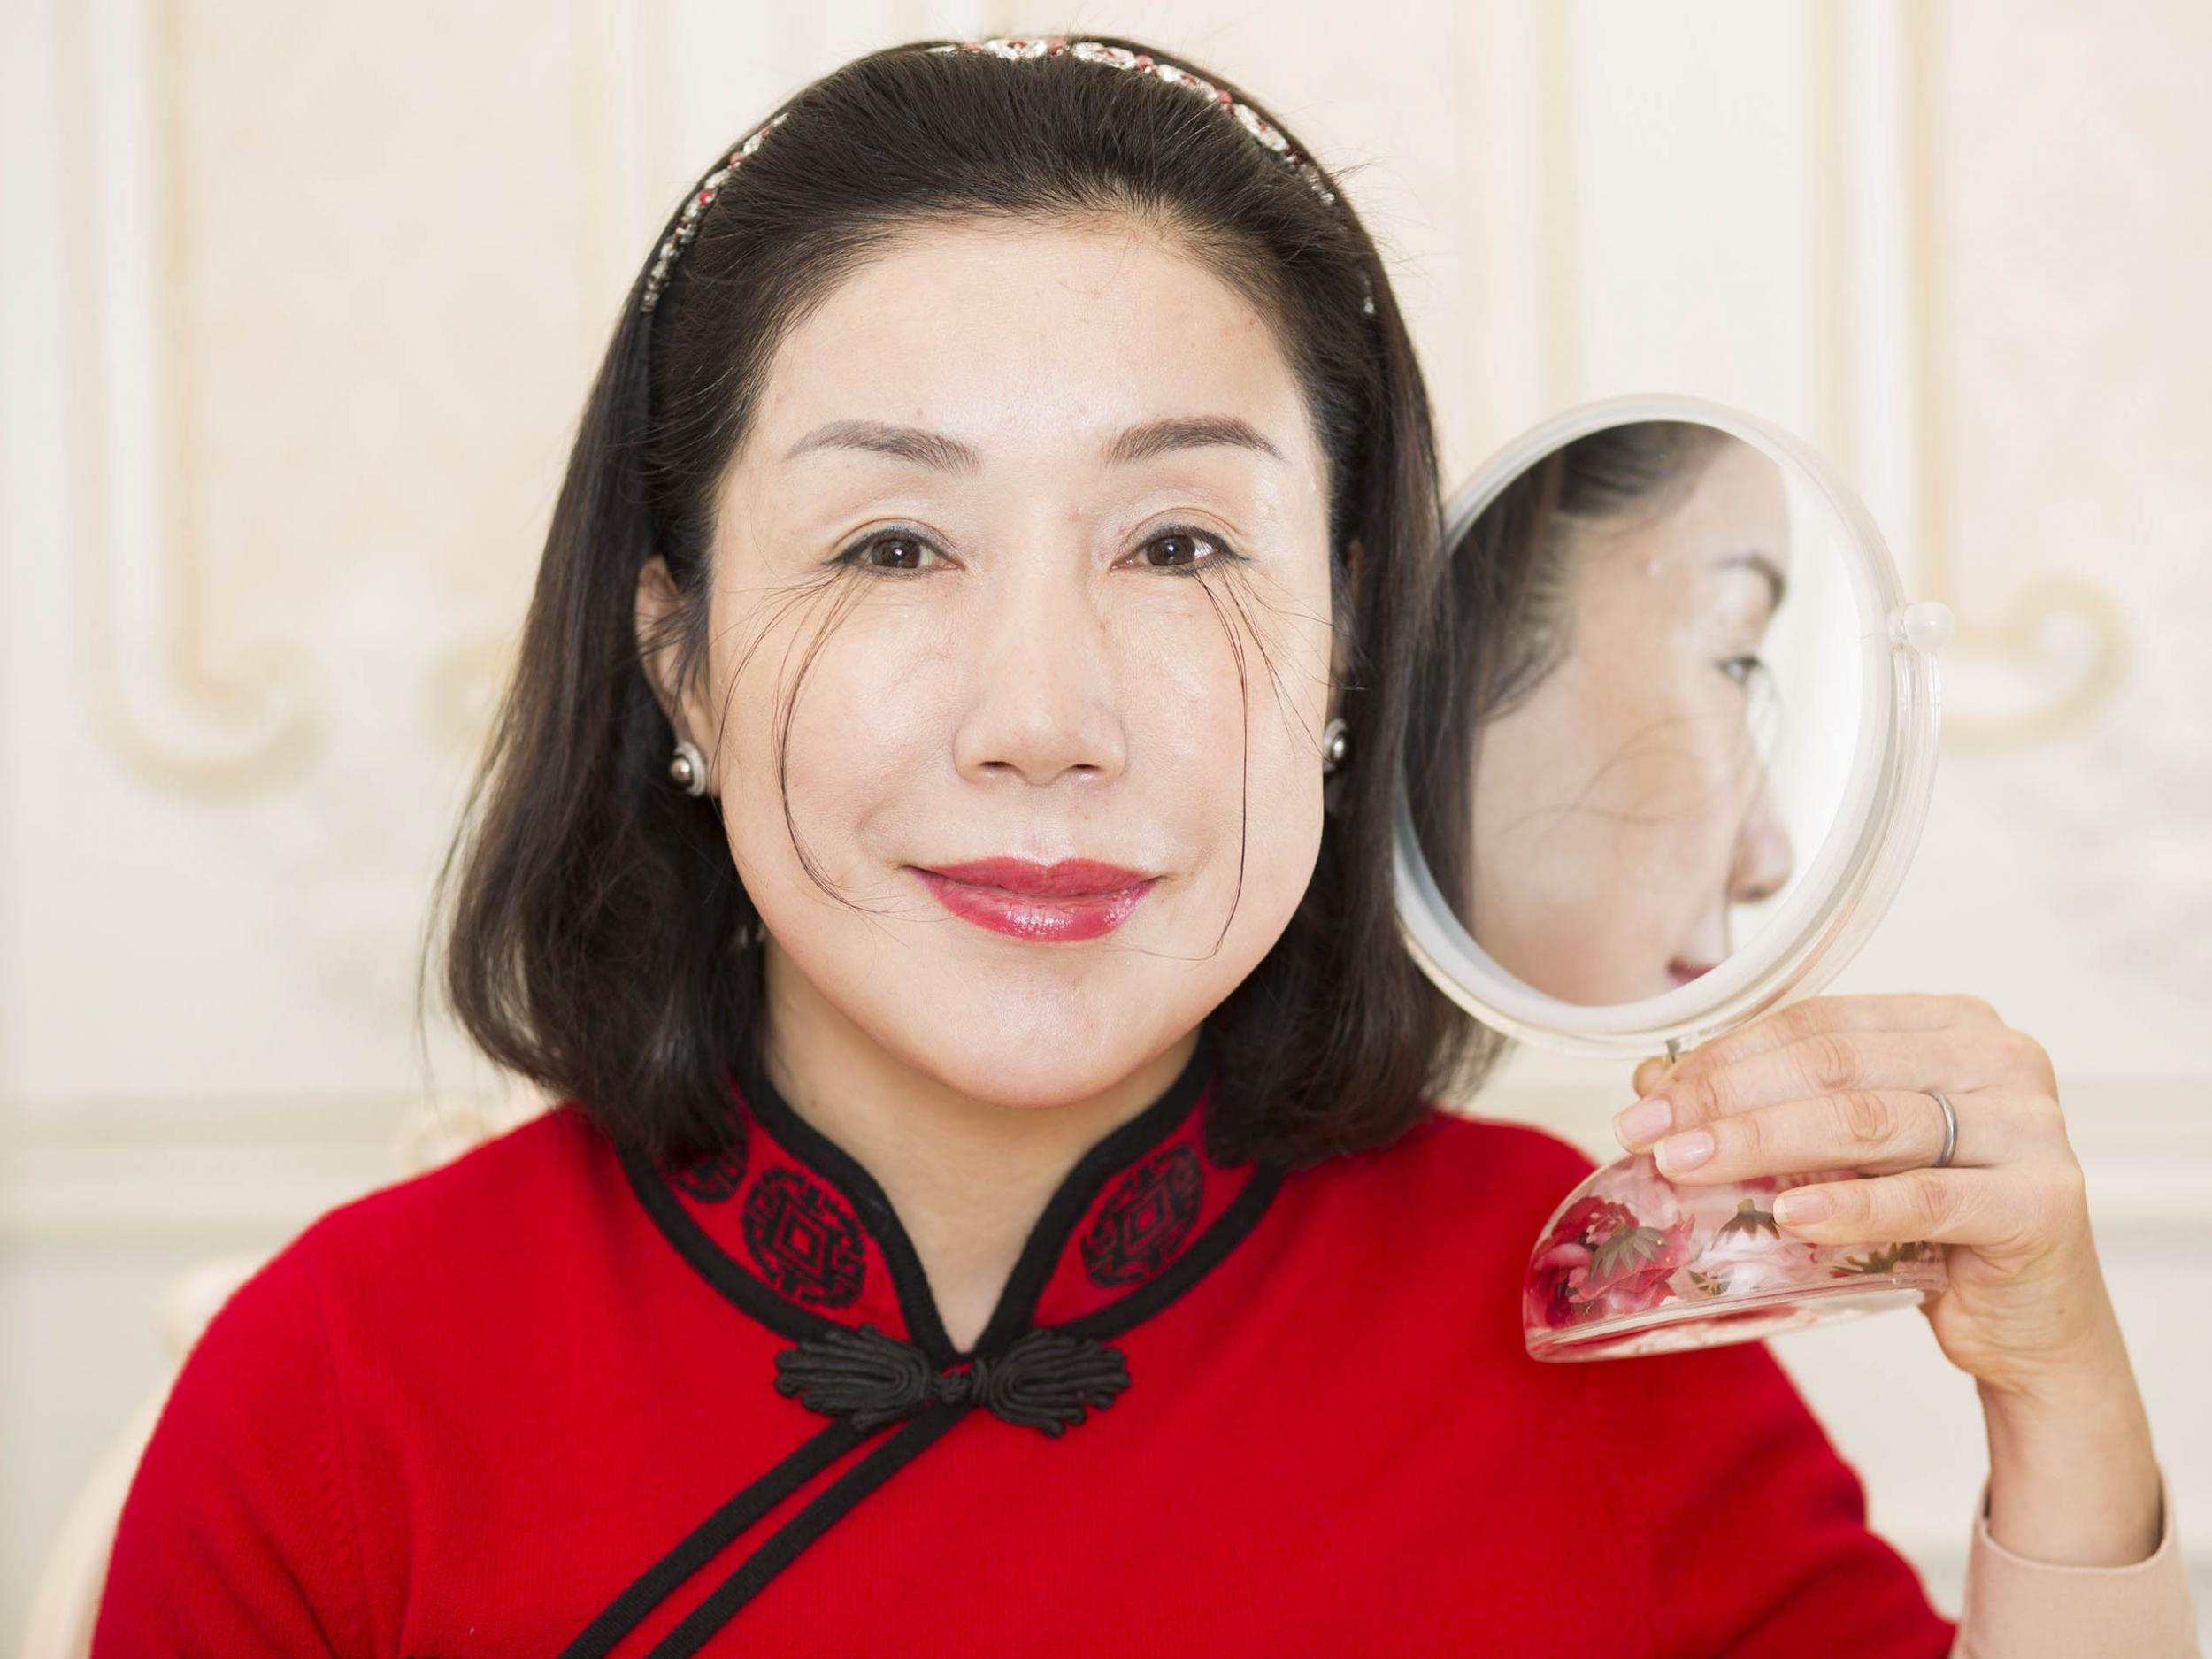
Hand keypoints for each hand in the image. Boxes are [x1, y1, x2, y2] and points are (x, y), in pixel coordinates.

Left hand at [1613, 993, 2119, 1398]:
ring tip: (1688, 1167)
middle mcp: (1998, 1058)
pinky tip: (1790, 1215)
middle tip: (1650, 1136)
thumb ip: (1772, 1107)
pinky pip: (1925, 1198)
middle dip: (1726, 1099)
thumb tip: (1653, 1081)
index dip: (1724, 1056)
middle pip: (1833, 1065)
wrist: (2030, 1321)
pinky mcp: (2042, 1202)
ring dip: (1762, 1144)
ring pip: (1869, 1122)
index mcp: (1948, 1024)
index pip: (1816, 1021)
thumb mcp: (1847, 1155)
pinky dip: (1850, 1206)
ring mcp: (2030, 1126)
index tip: (1650, 1098)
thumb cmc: (1935, 1225)